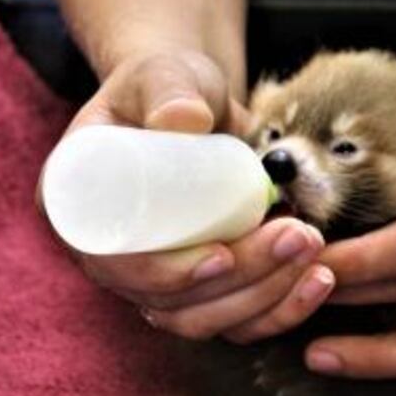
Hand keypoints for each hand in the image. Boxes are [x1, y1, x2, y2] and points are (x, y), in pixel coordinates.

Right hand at [46, 50, 334, 341]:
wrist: (195, 105)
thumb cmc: (169, 85)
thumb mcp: (164, 75)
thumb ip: (168, 89)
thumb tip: (182, 120)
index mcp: (77, 210)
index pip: (112, 262)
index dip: (162, 274)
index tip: (220, 256)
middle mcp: (110, 257)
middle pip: (168, 300)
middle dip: (238, 281)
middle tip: (297, 236)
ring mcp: (154, 280)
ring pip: (204, 319)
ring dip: (265, 297)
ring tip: (315, 252)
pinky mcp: (197, 290)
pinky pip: (233, 320)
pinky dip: (278, 308)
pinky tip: (317, 280)